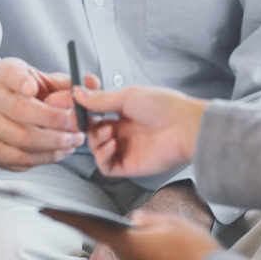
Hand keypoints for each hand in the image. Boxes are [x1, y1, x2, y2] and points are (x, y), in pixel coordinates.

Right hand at [0, 57, 85, 169]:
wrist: (8, 115)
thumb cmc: (32, 96)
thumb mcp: (49, 83)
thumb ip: (71, 84)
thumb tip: (92, 83)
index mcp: (4, 73)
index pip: (9, 73)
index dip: (20, 81)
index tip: (33, 89)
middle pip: (20, 110)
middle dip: (55, 120)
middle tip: (77, 124)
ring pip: (23, 138)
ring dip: (55, 142)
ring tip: (74, 139)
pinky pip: (21, 157)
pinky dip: (46, 156)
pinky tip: (61, 150)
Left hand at [43, 209, 218, 259]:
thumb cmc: (193, 252)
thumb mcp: (172, 225)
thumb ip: (149, 220)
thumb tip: (135, 221)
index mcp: (126, 241)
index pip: (87, 225)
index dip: (64, 216)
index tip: (44, 209)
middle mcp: (125, 257)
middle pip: (102, 238)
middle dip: (91, 225)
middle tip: (73, 213)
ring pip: (120, 247)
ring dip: (119, 238)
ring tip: (138, 227)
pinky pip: (133, 255)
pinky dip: (133, 246)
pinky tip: (153, 241)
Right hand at [76, 85, 205, 177]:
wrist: (184, 127)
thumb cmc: (162, 106)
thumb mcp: (127, 97)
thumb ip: (100, 100)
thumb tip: (77, 93)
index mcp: (125, 113)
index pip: (98, 116)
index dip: (87, 113)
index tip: (78, 107)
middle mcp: (125, 132)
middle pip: (95, 134)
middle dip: (89, 128)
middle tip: (89, 122)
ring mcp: (127, 149)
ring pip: (98, 151)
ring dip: (96, 141)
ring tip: (108, 133)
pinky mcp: (130, 166)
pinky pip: (106, 167)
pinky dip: (102, 157)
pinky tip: (111, 145)